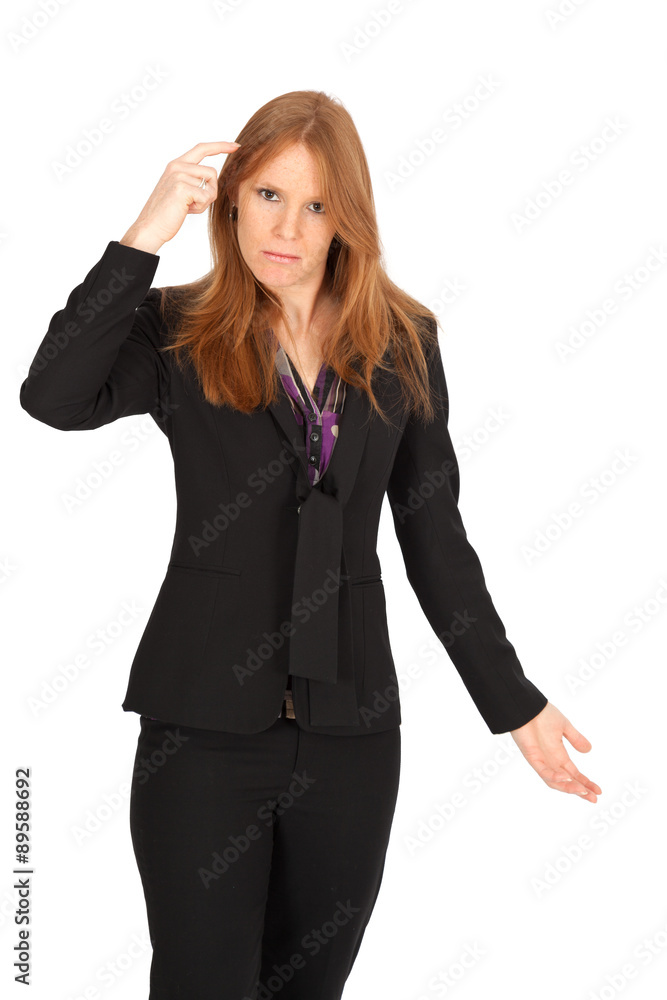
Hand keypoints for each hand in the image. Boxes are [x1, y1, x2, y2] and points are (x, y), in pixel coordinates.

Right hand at [120, 140, 241, 252]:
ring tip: (188, 207)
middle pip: (212, 172)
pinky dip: (201, 208)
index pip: (201, 149)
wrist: (151, 227)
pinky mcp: (182, 187)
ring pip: (211, 186)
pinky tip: (186, 211)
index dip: (220, 146)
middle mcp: (177, 166)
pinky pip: (206, 197)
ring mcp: (179, 175)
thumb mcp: (181, 191)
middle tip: (197, 203)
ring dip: (205, 202)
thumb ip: (194, 180)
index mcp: (176, 164)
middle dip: (211, 191)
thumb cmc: (167, 213)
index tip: (235, 145)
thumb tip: (212, 179)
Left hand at [510, 701, 601, 802]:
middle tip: (594, 799)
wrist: (526, 707)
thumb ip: (575, 738)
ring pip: (555, 782)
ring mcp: (541, 761)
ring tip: (583, 791)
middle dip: (580, 791)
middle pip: (567, 782)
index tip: (598, 791)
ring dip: (569, 788)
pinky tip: (566, 777)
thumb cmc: (542, 714)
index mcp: (559, 754)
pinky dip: (554, 776)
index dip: (586, 782)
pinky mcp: (532, 757)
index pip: (574, 773)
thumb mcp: (564, 726)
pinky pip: (544, 772)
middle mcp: (551, 761)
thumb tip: (589, 750)